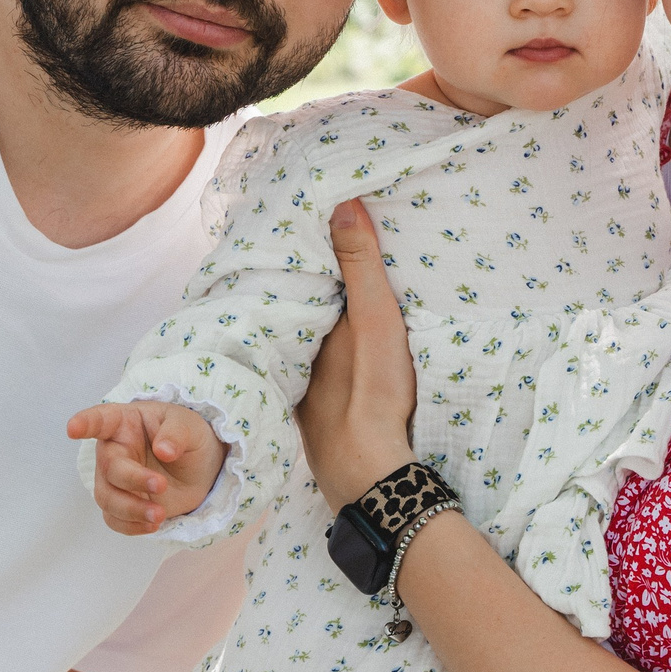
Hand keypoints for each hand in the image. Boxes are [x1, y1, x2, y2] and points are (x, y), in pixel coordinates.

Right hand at [66, 400, 225, 535]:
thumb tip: (163, 450)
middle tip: (161, 485)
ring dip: (131, 509)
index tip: (73, 428)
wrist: (202, 468)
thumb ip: (177, 433)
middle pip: (109, 469)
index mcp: (125, 423)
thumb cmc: (188, 437)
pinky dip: (130, 526)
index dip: (86, 423)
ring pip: (107, 498)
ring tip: (159, 515)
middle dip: (133, 480)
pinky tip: (152, 525)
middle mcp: (114, 451)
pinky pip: (114, 519)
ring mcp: (116, 480)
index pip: (101, 420)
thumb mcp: (191, 426)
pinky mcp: (124, 503)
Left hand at [297, 199, 418, 512]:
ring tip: (314, 289)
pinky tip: (323, 349)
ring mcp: (301, 380)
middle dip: (300, 280)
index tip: (306, 220)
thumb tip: (341, 202)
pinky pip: (308, 364)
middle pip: (296, 304)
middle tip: (306, 246)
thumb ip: (360, 265)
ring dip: (306, 316)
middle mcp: (295, 348)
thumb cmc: (372, 389)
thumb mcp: (375, 319)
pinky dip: (313, 349)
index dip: (305, 249)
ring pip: (301, 336)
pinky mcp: (314, 407)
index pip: (300, 273)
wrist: (367, 469)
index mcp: (306, 321)